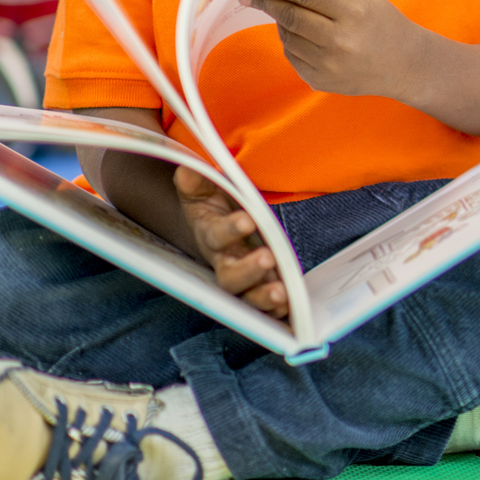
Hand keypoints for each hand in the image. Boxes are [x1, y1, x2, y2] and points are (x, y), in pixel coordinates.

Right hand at [174, 166, 288, 317]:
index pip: (216, 234)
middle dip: (247, 270)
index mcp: (210, 235)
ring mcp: (243, 279)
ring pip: (247, 297)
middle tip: (267, 258)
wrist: (217, 226)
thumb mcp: (201, 190)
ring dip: (263, 297)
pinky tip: (290, 308)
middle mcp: (225, 262)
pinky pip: (264, 307)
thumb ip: (195, 181)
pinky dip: (275, 310)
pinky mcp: (259, 288)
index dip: (230, 229)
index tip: (248, 220)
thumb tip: (188, 169)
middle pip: (229, 277)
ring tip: (281, 293)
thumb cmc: (212, 206)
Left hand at [240, 0, 419, 99]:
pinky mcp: (321, 81)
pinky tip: (302, 34)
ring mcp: (329, 65)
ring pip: (288, 37)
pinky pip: (292, 56)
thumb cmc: (384, 24)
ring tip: (287, 11)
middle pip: (291, 16)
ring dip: (281, 21)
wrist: (404, 66)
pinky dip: (290, 41)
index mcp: (354, 13)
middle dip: (267, 1)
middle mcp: (340, 41)